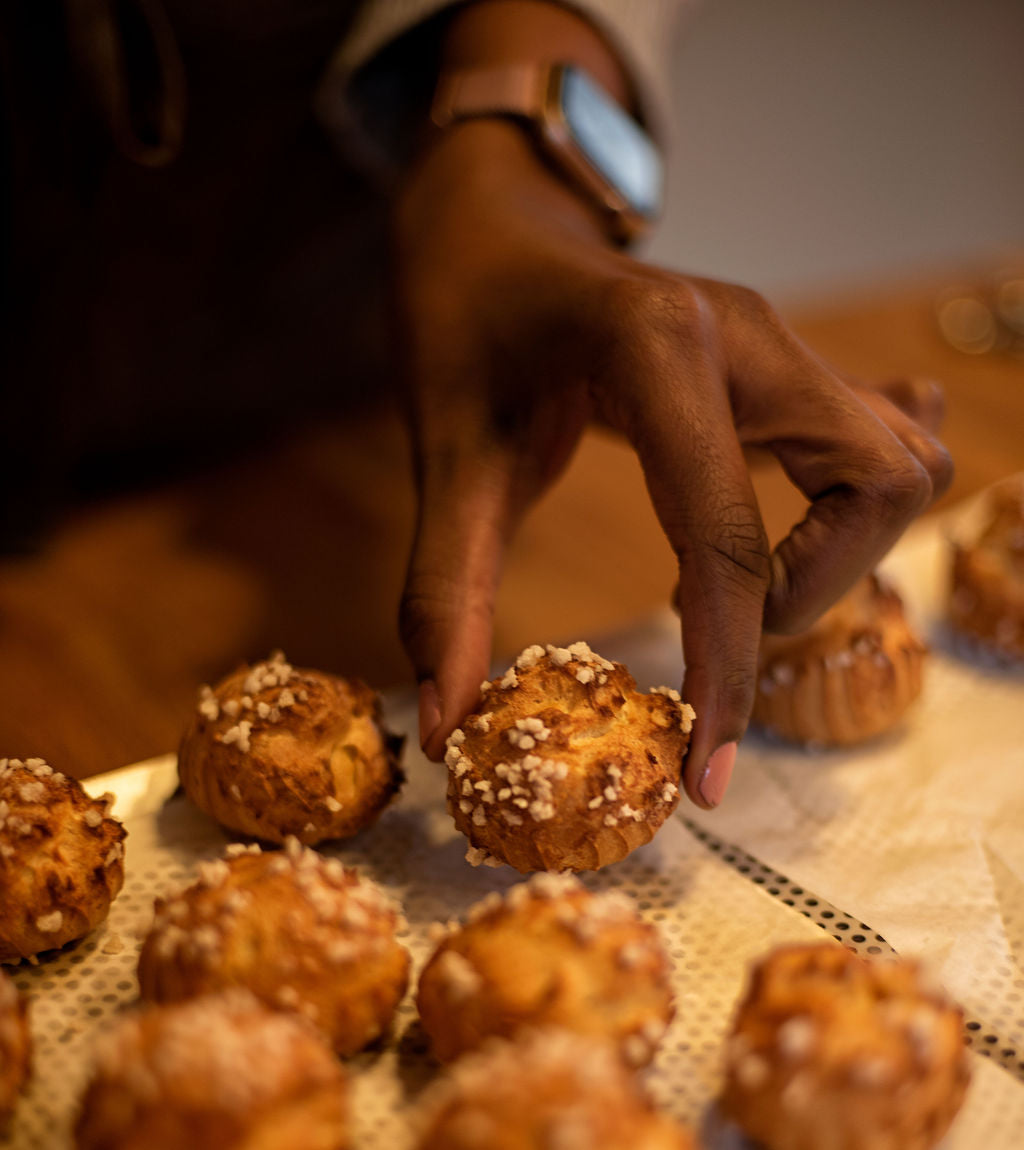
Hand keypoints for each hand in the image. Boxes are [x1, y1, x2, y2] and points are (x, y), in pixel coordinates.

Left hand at [391, 117, 951, 807]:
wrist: (494, 224)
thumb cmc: (465, 320)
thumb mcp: (444, 450)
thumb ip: (447, 588)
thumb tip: (450, 727)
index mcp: (659, 347)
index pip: (728, 537)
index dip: (726, 669)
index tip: (709, 771)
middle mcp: (749, 336)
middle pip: (880, 485)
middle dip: (812, 590)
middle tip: (716, 622)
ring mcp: (778, 343)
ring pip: (900, 462)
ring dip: (840, 552)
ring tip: (739, 583)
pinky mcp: (782, 364)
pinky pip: (876, 434)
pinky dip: (853, 506)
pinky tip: (802, 529)